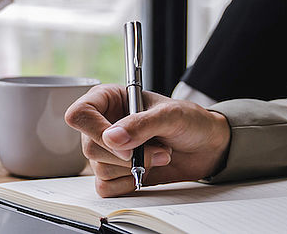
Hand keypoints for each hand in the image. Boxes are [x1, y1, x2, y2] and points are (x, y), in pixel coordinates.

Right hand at [64, 84, 231, 196]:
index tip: (125, 143)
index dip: (97, 131)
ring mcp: (108, 150)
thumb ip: (141, 124)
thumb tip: (111, 138)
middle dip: (127, 155)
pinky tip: (146, 171)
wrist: (207, 147)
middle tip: (157, 149)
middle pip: (89, 147)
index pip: (80, 114)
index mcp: (109, 99)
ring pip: (98, 169)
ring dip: (134, 168)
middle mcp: (103, 124)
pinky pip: (105, 187)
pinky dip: (128, 184)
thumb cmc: (190, 122)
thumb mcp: (171, 115)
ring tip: (159, 155)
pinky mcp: (115, 173)